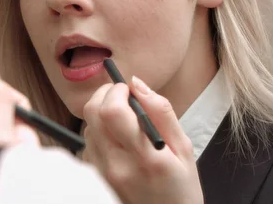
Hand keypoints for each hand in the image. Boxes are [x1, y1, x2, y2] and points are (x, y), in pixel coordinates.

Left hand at [81, 77, 202, 203]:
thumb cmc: (180, 189)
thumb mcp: (184, 149)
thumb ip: (162, 112)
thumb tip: (137, 83)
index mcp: (146, 157)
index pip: (112, 112)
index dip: (116, 91)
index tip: (128, 90)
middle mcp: (118, 165)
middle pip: (92, 114)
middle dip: (105, 95)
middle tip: (123, 97)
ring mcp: (102, 173)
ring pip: (88, 126)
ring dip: (102, 115)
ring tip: (125, 124)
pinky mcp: (94, 176)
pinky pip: (88, 143)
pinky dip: (99, 133)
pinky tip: (118, 142)